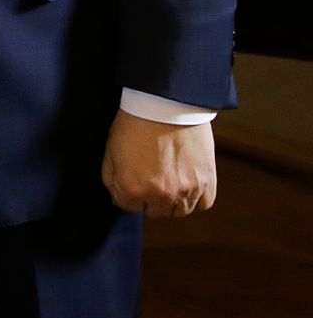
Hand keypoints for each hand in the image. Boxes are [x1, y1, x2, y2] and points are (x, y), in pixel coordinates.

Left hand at [101, 110, 217, 217]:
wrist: (166, 104)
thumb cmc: (135, 124)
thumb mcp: (111, 150)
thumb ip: (112, 179)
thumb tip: (118, 196)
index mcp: (133, 188)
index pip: (128, 206)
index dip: (128, 192)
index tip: (133, 179)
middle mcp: (160, 195)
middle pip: (154, 212)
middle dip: (149, 198)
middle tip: (151, 178)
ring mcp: (186, 191)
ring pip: (179, 212)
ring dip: (173, 201)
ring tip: (169, 179)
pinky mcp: (207, 182)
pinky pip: (203, 204)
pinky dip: (196, 198)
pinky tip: (187, 182)